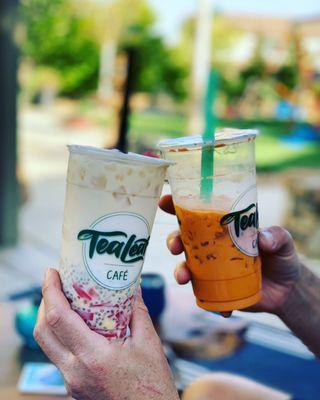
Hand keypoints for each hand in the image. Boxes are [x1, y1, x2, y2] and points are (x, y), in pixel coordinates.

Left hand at [34, 269, 178, 399]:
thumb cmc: (152, 387)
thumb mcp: (149, 344)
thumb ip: (137, 311)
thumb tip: (133, 286)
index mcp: (93, 358)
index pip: (59, 319)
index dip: (50, 292)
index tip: (51, 272)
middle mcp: (75, 372)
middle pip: (43, 332)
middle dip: (45, 302)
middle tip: (56, 282)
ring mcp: (72, 382)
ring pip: (48, 345)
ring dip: (50, 319)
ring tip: (64, 299)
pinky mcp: (74, 387)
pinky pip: (58, 356)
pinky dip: (60, 335)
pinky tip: (75, 325)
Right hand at [159, 194, 301, 315]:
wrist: (287, 290)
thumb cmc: (282, 258)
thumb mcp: (284, 242)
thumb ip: (277, 236)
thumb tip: (262, 239)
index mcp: (223, 228)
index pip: (197, 213)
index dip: (177, 206)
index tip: (164, 201)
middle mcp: (212, 246)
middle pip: (184, 239)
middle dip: (172, 240)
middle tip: (174, 246)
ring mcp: (211, 269)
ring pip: (186, 267)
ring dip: (180, 271)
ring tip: (184, 278)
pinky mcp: (216, 290)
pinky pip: (204, 296)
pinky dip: (209, 303)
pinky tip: (222, 310)